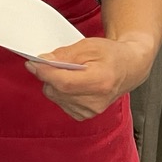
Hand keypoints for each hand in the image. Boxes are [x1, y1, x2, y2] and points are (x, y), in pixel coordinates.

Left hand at [24, 34, 155, 120]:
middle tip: (55, 61)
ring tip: (70, 71)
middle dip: (49, 74)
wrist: (128, 68)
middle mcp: (95, 101)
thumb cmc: (112, 55)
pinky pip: (60, 102)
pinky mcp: (84, 115)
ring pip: (55, 96)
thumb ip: (65, 54)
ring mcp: (90, 111)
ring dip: (55, 82)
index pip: (64, 83)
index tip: (33, 63)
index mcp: (100, 82)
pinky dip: (60, 91)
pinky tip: (72, 82)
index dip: (45, 72)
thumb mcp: (89, 45)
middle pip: (57, 90)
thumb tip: (44, 61)